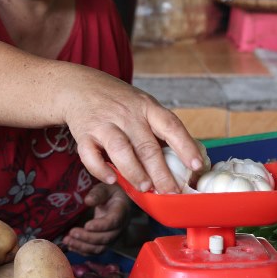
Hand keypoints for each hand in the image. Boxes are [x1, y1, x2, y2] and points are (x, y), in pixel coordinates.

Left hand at [62, 183, 129, 254]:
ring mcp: (112, 237)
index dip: (101, 226)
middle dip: (88, 238)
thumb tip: (88, 201)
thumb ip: (98, 193)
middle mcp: (119, 227)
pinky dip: (82, 250)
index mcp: (121, 211)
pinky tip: (70, 246)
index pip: (113, 222)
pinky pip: (95, 250)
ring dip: (83, 246)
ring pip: (100, 247)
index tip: (86, 225)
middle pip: (105, 238)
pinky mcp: (105, 242)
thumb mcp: (106, 188)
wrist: (117, 202)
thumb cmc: (110, 193)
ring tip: (67, 241)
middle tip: (72, 232)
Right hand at [63, 70, 204, 194]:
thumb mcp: (143, 104)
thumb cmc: (119, 101)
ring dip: (134, 171)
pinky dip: (100, 169)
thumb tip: (188, 162)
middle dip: (161, 171)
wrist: (79, 85)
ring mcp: (104, 124)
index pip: (170, 126)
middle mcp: (126, 115)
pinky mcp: (84, 134)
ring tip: (145, 188)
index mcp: (147, 107)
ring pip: (120, 149)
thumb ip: (160, 129)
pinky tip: (112, 179)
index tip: (197, 166)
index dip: (185, 146)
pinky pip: (90, 155)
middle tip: (171, 192)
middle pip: (146, 145)